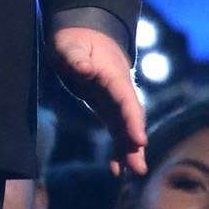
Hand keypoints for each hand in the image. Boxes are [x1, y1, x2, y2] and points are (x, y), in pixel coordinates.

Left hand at [51, 26, 146, 175]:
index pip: (126, 99)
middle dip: (135, 141)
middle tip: (139, 167)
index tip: (140, 140)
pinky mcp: (107, 108)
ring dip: (130, 150)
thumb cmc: (74, 39)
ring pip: (126, 127)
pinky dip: (118, 148)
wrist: (83, 35)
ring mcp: (114, 100)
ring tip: (134, 173)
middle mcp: (119, 89)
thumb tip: (85, 70)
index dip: (133, 120)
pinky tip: (117, 170)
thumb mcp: (69, 44)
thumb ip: (74, 56)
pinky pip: (116, 130)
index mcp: (113, 74)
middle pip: (131, 117)